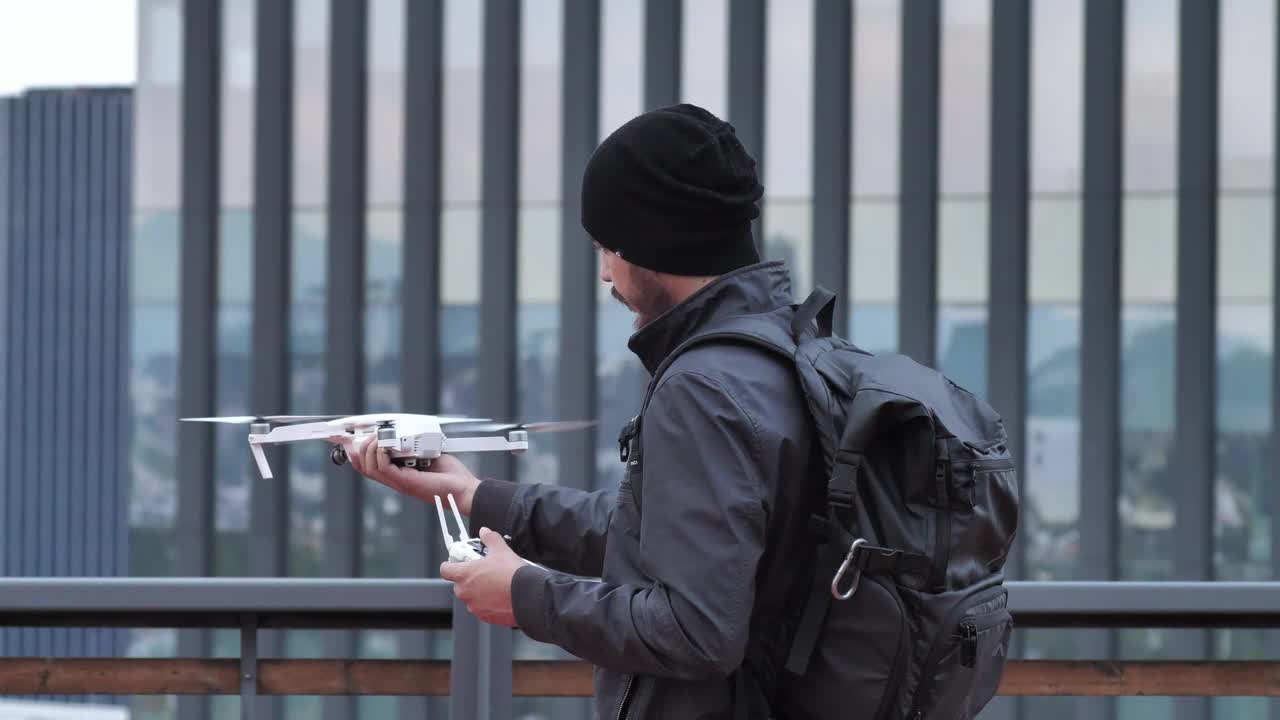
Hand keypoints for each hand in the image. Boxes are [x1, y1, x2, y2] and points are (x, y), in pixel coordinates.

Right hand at [336, 434, 479, 513]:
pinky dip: (380, 454)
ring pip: (368, 467)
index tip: (349, 435)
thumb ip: (414, 444)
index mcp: (396, 473)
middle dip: (358, 447)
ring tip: (377, 436)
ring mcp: (397, 482)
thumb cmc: (449, 474)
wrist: (463, 489)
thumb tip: (405, 429)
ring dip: (368, 448)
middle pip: (362, 466)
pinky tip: (385, 444)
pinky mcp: (405, 482)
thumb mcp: (428, 453)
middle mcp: (393, 479)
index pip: (367, 464)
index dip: (355, 450)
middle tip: (369, 433)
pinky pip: (382, 469)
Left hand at [440, 528, 525, 626]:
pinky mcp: (485, 617)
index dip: (450, 565)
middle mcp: (465, 592)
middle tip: (483, 573)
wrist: (527, 596)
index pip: (445, 570)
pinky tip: (500, 596)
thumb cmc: (512, 575)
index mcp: (465, 574)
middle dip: (469, 579)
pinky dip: (488, 604)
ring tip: (495, 585)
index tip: (456, 563)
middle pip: (459, 584)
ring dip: (478, 592)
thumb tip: (485, 532)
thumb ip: (490, 539)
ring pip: (471, 598)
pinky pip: (482, 609)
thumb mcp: (501, 550)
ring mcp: (474, 606)